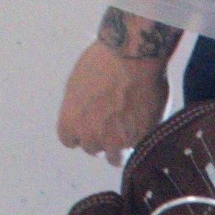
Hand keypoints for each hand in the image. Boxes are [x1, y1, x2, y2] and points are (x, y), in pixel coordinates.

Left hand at [58, 13, 169, 156]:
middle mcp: (90, 136)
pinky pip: (138, 148)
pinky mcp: (139, 140)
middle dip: (102, 138)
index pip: (69, 140)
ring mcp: (116, 141)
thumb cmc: (104, 60)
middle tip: (114, 121)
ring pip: (115, 158)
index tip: (90, 124)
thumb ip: (78, 107)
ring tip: (129, 129)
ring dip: (120, 147)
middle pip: (93, 149)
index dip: (81, 132)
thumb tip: (83, 114)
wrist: (133, 56)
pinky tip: (145, 120)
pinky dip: (141, 138)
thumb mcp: (78, 82)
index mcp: (70, 122)